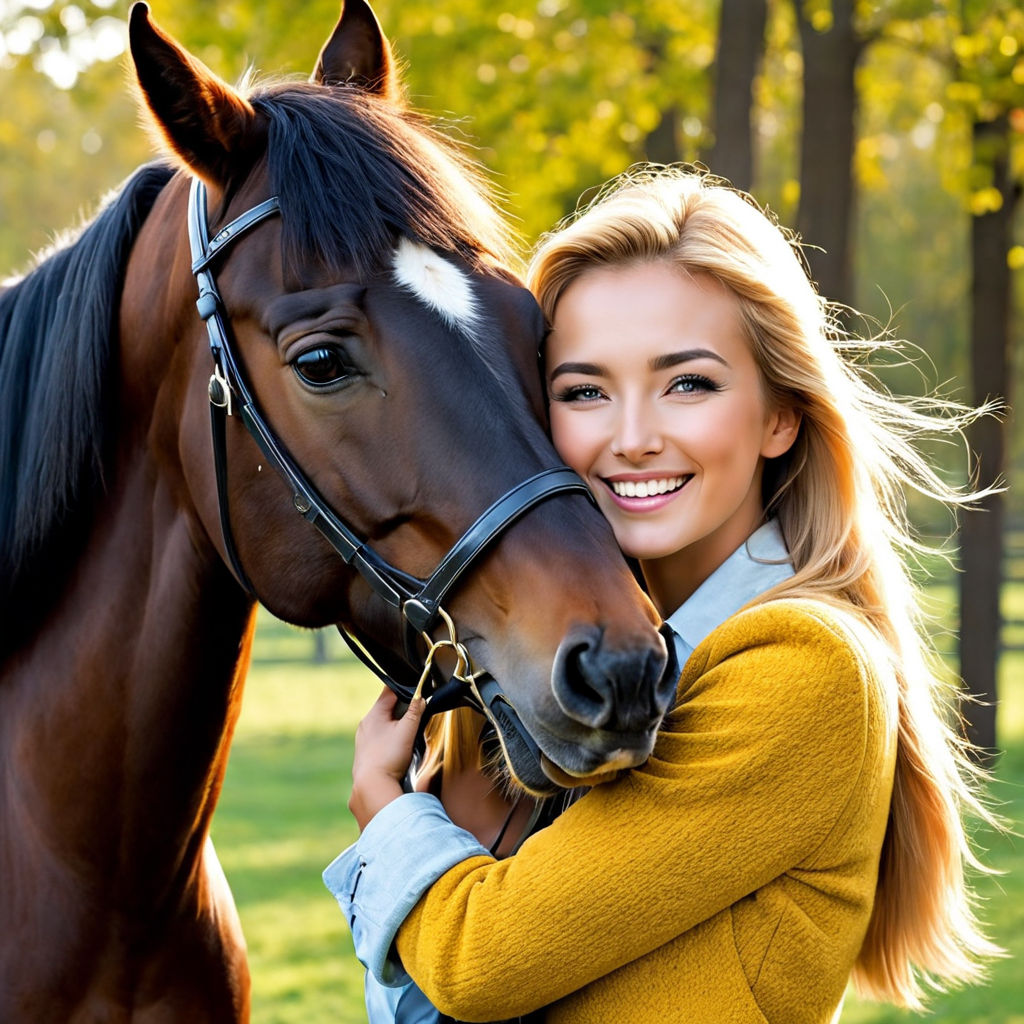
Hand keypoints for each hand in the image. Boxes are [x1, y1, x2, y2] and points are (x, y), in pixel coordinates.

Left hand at [348, 687, 425, 830]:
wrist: (372, 786)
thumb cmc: (388, 757)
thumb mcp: (407, 730)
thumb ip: (415, 711)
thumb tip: (421, 697)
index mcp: (374, 714)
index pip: (389, 691)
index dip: (404, 688)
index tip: (415, 690)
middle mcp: (365, 724)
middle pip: (386, 708)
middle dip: (401, 709)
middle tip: (415, 715)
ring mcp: (363, 739)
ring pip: (382, 724)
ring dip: (395, 725)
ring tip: (407, 734)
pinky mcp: (365, 752)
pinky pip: (379, 738)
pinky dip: (389, 738)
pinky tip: (397, 748)